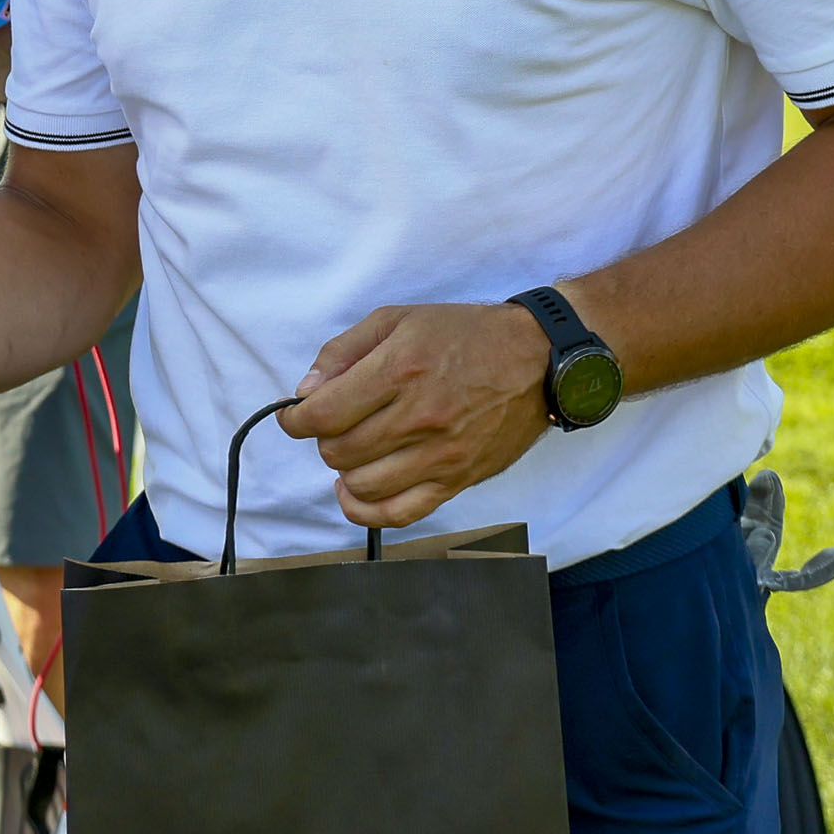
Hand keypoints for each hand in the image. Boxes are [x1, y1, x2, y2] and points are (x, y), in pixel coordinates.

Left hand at [281, 303, 553, 528]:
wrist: (536, 358)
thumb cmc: (464, 334)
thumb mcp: (396, 319)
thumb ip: (343, 351)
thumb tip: (306, 392)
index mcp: (398, 370)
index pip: (323, 415)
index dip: (296, 420)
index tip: (296, 416)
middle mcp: (418, 417)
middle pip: (339, 451)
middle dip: (324, 438)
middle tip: (337, 424)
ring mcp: (441, 455)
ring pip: (362, 485)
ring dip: (344, 470)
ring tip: (354, 450)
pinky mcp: (459, 480)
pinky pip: (401, 513)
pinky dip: (368, 510)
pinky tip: (357, 491)